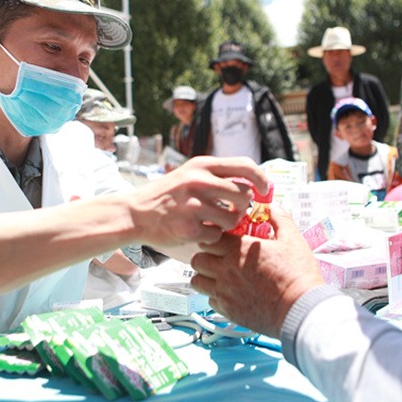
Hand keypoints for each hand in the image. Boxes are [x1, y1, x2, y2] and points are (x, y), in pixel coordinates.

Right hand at [129, 156, 268, 248]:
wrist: (136, 213)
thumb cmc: (168, 194)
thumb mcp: (190, 174)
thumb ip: (217, 176)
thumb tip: (252, 183)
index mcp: (202, 165)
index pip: (245, 166)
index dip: (261, 179)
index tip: (265, 190)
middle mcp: (198, 181)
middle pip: (244, 195)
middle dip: (244, 206)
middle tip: (234, 211)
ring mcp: (193, 205)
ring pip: (233, 218)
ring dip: (228, 224)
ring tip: (213, 221)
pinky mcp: (188, 227)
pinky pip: (216, 234)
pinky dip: (211, 236)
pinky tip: (198, 230)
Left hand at [190, 206, 323, 337]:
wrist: (300, 309)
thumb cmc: (298, 276)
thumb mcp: (293, 239)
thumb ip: (279, 218)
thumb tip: (271, 206)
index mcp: (239, 249)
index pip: (210, 238)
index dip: (215, 237)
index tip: (224, 239)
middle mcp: (226, 270)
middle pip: (198, 258)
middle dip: (206, 255)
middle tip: (219, 256)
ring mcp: (224, 291)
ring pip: (197, 281)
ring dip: (205, 276)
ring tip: (220, 275)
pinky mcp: (228, 310)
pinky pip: (209, 300)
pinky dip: (215, 295)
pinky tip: (229, 292)